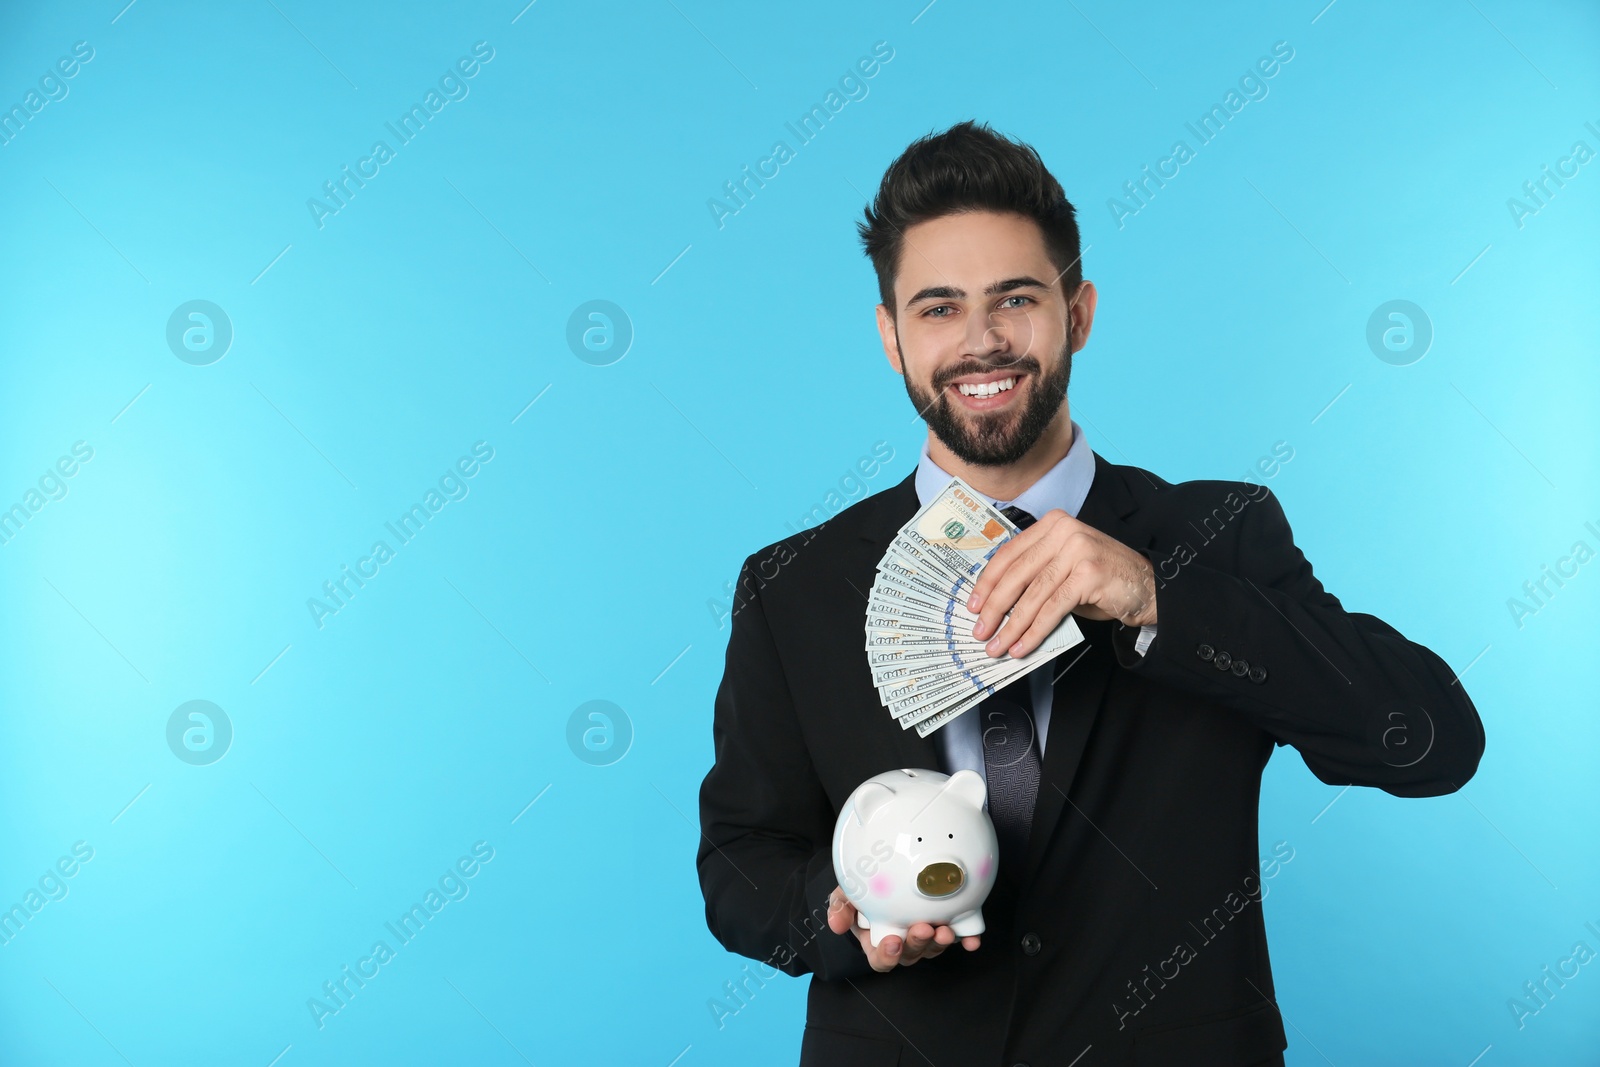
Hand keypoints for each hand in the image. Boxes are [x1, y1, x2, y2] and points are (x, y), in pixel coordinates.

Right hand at [826, 886, 979, 971]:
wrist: (884, 876)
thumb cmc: (863, 892)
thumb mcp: (846, 895)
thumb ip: (840, 908)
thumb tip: (837, 925)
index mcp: (878, 942)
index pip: (882, 959)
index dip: (888, 955)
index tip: (892, 942)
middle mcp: (904, 944)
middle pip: (912, 954)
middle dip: (919, 943)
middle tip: (923, 928)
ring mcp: (926, 936)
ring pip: (934, 947)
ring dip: (941, 941)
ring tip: (946, 929)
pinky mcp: (944, 925)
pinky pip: (958, 937)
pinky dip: (966, 939)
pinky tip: (972, 939)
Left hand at [966, 509, 1157, 657]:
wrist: (1148, 587)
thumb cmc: (1103, 581)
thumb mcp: (1063, 570)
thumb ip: (1034, 576)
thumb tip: (996, 604)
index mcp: (1052, 525)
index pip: (1009, 554)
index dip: (987, 582)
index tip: (973, 604)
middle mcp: (1063, 531)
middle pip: (1016, 574)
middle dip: (994, 607)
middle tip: (980, 630)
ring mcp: (1077, 550)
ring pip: (1032, 594)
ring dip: (1011, 625)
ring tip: (998, 645)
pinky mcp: (1088, 574)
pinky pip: (1052, 608)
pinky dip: (1034, 631)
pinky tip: (1022, 645)